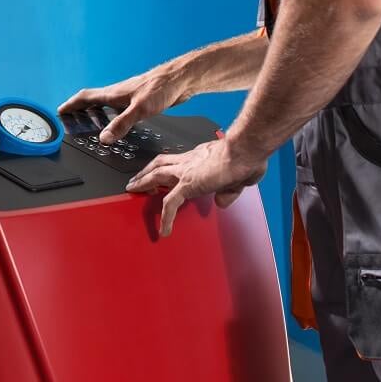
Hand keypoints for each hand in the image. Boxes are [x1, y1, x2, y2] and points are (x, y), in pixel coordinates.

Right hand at [58, 65, 190, 144]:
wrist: (181, 79)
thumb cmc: (161, 88)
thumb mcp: (139, 110)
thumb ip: (121, 124)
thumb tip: (103, 138)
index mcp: (113, 93)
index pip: (85, 97)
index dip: (71, 104)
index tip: (60, 112)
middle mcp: (118, 94)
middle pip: (92, 101)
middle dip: (80, 110)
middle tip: (72, 122)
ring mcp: (128, 97)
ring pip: (105, 105)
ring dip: (95, 114)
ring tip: (92, 127)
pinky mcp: (139, 101)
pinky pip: (118, 110)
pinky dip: (112, 117)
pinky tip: (118, 124)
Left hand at [124, 132, 266, 235]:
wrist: (244, 151)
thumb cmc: (247, 158)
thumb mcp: (240, 179)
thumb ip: (229, 191)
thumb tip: (222, 202)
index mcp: (200, 157)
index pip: (178, 161)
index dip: (168, 167)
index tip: (162, 173)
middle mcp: (189, 161)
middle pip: (160, 163)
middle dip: (146, 171)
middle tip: (136, 179)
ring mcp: (186, 171)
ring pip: (156, 176)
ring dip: (143, 183)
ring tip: (133, 191)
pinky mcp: (188, 184)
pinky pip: (170, 203)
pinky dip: (166, 217)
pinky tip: (164, 230)